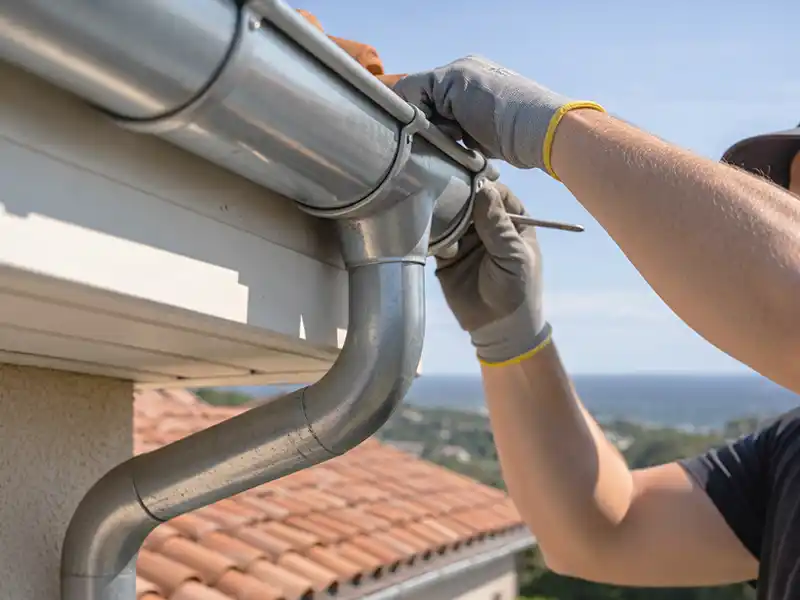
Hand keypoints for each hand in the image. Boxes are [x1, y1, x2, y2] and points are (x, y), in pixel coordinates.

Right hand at [393, 55, 603, 175]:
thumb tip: (412, 117)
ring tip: (453, 148)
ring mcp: (477, 108)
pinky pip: (458, 138)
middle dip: (428, 126)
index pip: (412, 87)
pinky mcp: (486, 131)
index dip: (408, 110)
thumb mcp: (454, 91)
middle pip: (425, 108)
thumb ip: (423, 96)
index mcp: (456, 70)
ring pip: (440, 126)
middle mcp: (466, 84)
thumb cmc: (496, 110)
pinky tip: (463, 153)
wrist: (538, 133)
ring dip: (442, 138)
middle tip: (439, 140)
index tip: (417, 130)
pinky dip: (456, 146)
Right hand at [437, 181, 549, 364]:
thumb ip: (498, 224)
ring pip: (451, 217)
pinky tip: (437, 243)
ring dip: (444, 216)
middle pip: (471, 201)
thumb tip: (483, 188)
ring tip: (438, 218)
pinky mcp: (446, 256)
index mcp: (513, 222)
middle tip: (447, 197)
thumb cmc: (516, 290)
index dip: (485, 187)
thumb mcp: (512, 256)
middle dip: (459, 198)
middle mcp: (487, 226)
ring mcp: (466, 240)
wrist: (499, 330)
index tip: (470, 185)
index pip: (498, 193)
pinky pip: (437, 239)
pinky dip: (434, 237)